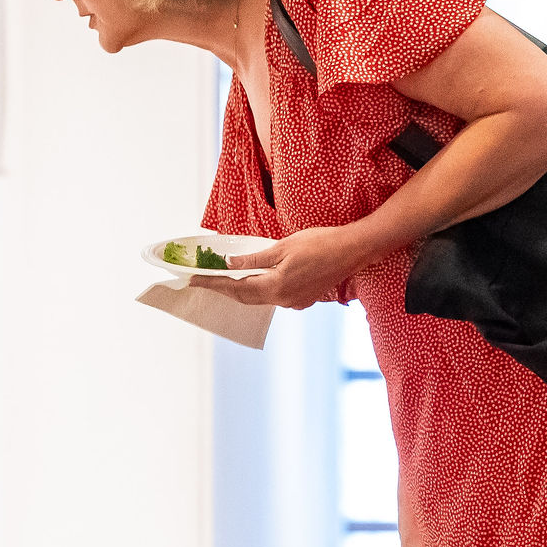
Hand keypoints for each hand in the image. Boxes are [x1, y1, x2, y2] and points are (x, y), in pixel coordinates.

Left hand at [202, 222, 377, 308]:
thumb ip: (254, 260)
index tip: (193, 280)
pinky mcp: (304, 299)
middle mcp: (284, 300)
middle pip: (245, 297)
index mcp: (276, 287)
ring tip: (223, 279)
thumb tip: (229, 265)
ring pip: (260, 297)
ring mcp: (295, 302)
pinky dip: (260, 288)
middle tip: (202, 280)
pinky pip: (274, 296)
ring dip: (241, 289)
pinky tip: (254, 279)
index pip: (235, 288)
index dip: (212, 284)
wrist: (353, 250)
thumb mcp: (282, 247)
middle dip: (222, 288)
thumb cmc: (321, 244)